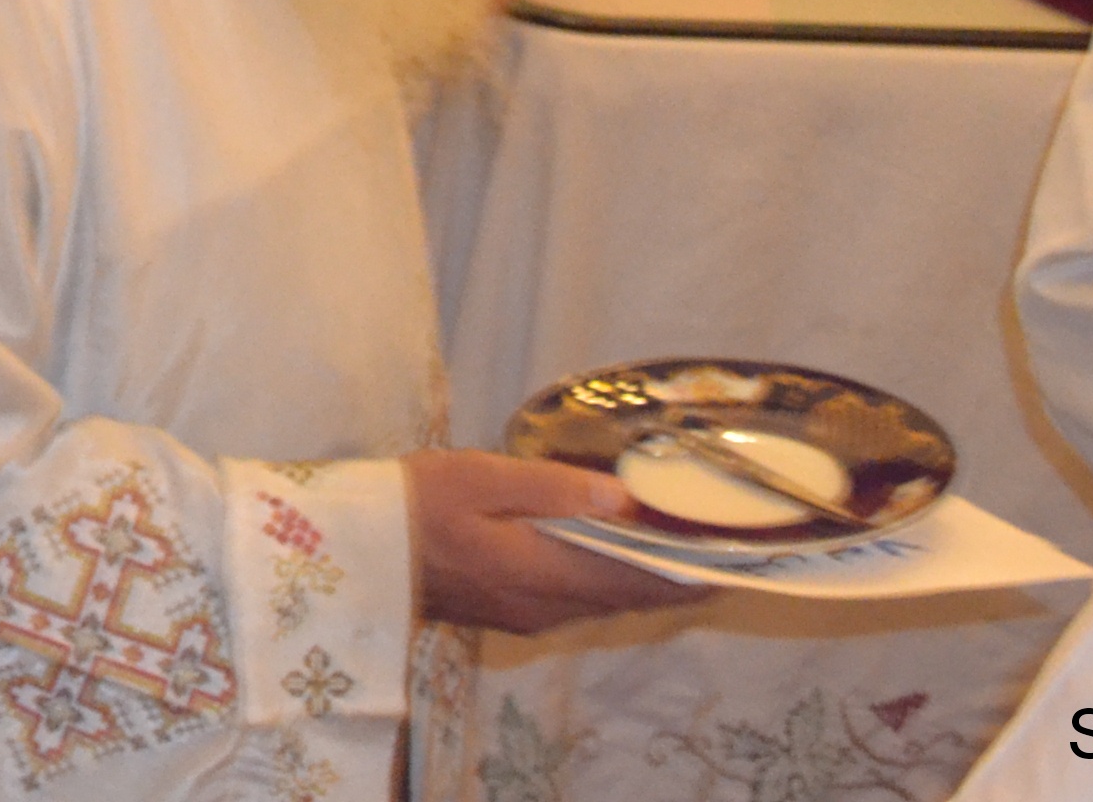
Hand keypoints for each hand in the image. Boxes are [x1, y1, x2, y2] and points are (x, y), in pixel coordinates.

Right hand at [407, 450, 711, 632]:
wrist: (355, 552)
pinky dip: (611, 582)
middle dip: (678, 576)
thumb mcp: (480, 476)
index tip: (738, 557)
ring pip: (608, 603)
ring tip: (679, 548)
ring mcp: (530, 615)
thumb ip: (554, 487)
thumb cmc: (413, 504)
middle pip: (632, 597)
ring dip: (646, 581)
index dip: (692, 571)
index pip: (640, 579)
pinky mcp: (513, 613)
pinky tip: (615, 555)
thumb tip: (624, 495)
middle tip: (720, 548)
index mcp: (546, 572)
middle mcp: (549, 606)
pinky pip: (581, 602)